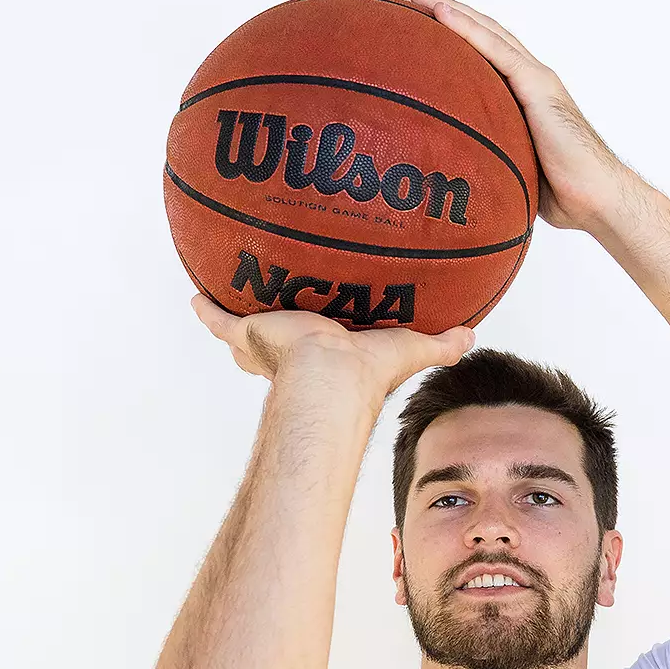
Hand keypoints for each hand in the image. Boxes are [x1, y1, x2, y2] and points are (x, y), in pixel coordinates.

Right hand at [191, 293, 474, 400]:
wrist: (331, 376)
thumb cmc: (369, 371)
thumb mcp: (410, 349)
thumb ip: (439, 345)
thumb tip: (472, 337)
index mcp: (327, 359)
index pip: (318, 350)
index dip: (318, 343)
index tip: (319, 332)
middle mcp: (293, 354)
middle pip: (278, 342)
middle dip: (274, 333)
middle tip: (272, 310)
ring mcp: (268, 345)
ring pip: (249, 332)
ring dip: (241, 319)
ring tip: (232, 293)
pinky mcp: (249, 333)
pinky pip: (221, 321)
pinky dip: (208, 310)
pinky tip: (197, 294)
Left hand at [400, 0, 641, 234]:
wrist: (595, 196)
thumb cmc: (561, 192)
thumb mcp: (510, 166)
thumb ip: (486, 156)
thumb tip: (447, 171)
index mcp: (521, 96)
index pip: (481, 55)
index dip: (450, 36)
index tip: (414, 26)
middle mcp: (528, 78)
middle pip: (480, 35)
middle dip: (442, 11)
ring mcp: (535, 78)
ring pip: (486, 32)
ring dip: (447, 8)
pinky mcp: (539, 86)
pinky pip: (498, 52)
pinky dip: (468, 30)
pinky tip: (441, 13)